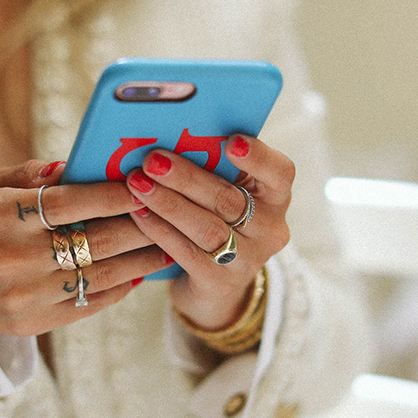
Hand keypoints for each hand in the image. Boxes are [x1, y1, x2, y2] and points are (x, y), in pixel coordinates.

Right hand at [0, 160, 171, 335]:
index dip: (111, 194)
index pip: (69, 202)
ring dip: (140, 259)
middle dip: (138, 224)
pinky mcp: (35, 321)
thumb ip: (32, 174)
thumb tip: (77, 166)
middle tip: (168, 212)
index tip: (142, 184)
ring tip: (167, 244)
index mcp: (1, 216)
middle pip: (94, 239)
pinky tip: (139, 272)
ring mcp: (26, 294)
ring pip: (100, 273)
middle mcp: (13, 257)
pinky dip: (120, 286)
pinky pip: (90, 302)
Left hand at [124, 135, 293, 330]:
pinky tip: (138, 213)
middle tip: (153, 160)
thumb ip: (212, 165)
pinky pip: (187, 253)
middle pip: (228, 199)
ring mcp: (248, 260)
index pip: (280, 172)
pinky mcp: (220, 283)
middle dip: (187, 178)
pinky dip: (160, 230)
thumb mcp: (225, 191)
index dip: (258, 157)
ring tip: (138, 183)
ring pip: (207, 227)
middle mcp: (270, 229)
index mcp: (276, 196)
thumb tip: (169, 133)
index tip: (231, 142)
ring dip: (168, 203)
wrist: (215, 284)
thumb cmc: (215, 219)